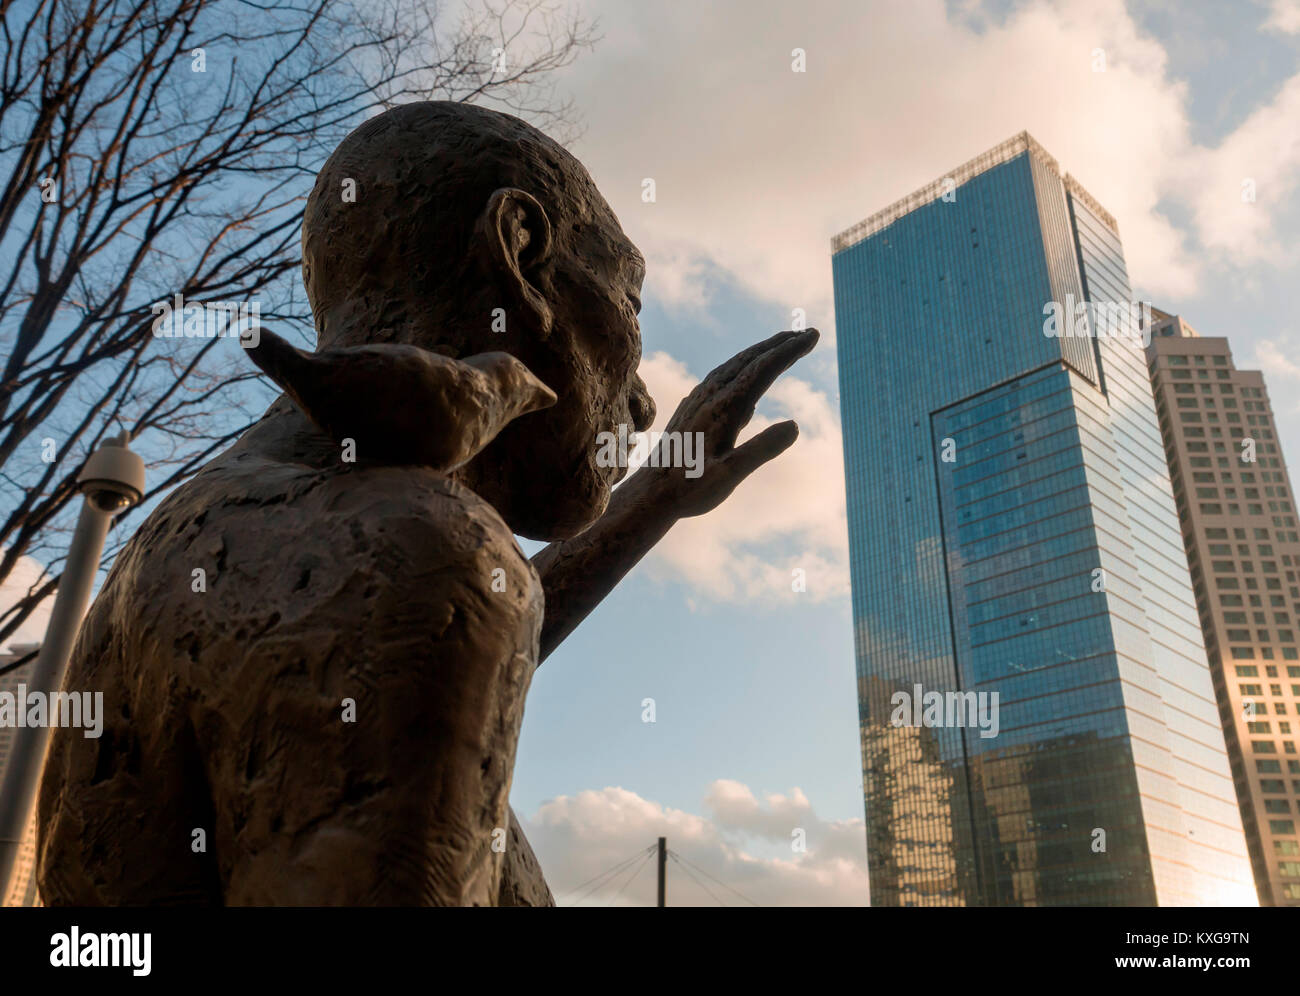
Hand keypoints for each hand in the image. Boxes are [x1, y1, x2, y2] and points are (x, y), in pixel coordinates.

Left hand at [628, 328, 818, 518]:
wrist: (649, 494)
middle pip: (750, 359)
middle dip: (780, 343)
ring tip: (782, 345)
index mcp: (724, 408)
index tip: (813, 335)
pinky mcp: (691, 408)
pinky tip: (745, 377)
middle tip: (807, 332)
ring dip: (760, 352)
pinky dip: (741, 367)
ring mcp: (698, 400)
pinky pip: (721, 377)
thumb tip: (795, 425)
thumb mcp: (730, 475)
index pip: (763, 369)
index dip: (790, 350)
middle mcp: (710, 396)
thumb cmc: (690, 489)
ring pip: (734, 365)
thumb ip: (761, 450)